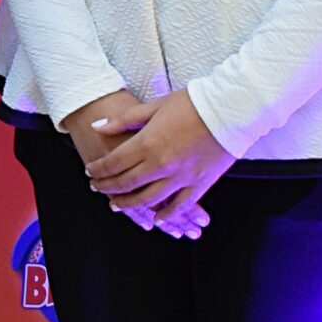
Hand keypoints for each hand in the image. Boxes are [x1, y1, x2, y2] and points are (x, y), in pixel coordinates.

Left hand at [83, 89, 233, 224]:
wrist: (231, 109)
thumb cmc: (193, 103)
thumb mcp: (154, 106)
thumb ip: (125, 120)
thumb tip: (98, 127)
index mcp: (148, 143)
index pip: (114, 163)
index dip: (99, 170)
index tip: (90, 172)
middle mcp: (162, 165)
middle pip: (126, 183)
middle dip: (108, 188)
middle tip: (97, 188)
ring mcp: (181, 177)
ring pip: (148, 199)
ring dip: (129, 204)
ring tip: (117, 205)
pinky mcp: (200, 184)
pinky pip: (179, 206)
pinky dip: (166, 214)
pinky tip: (156, 218)